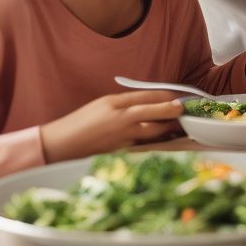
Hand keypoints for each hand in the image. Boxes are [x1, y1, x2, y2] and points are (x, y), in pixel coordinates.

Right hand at [41, 90, 184, 162]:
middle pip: (154, 112)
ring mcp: (122, 136)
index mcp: (115, 102)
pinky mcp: (121, 150)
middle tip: (184, 109)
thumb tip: (148, 102)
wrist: (62, 143)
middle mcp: (121, 118)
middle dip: (172, 110)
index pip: (147, 96)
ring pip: (153, 131)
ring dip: (168, 127)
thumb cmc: (81, 121)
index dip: (165, 95)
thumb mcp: (103, 103)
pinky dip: (156, 140)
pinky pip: (144, 144)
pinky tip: (164, 138)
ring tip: (178, 124)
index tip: (177, 95)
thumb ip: (125, 102)